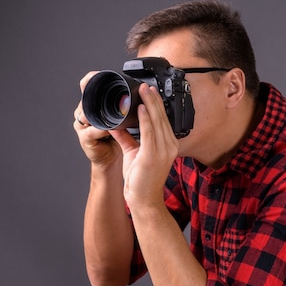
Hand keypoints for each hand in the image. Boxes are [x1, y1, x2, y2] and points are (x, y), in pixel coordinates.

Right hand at [72, 71, 121, 167]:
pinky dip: (101, 130)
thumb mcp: (124, 118)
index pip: (89, 85)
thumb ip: (129, 107)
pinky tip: (110, 129)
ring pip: (87, 113)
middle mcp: (86, 112)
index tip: (107, 74)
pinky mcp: (85, 138)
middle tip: (113, 90)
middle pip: (86, 97)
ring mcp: (83, 125)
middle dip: (97, 92)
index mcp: (95, 104)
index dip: (95, 77)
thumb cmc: (118, 139)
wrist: (113, 160)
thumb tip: (145, 93)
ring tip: (116, 111)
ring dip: (101, 113)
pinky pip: (91, 131)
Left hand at [110, 84, 178, 209]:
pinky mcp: (153, 156)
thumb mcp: (134, 153)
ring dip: (149, 104)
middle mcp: (169, 146)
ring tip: (143, 91)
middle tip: (145, 86)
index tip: (149, 92)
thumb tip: (116, 124)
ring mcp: (163, 151)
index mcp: (168, 144)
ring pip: (156, 122)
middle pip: (161, 117)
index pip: (163, 120)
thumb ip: (127, 138)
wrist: (143, 200)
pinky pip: (149, 133)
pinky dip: (145, 119)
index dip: (156, 105)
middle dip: (153, 100)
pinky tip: (140, 109)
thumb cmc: (141, 180)